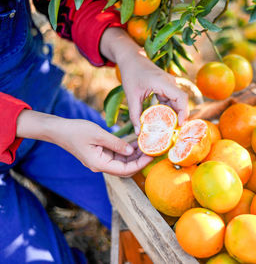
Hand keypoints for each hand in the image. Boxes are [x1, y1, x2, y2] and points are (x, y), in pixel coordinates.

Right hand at [16, 110, 152, 175]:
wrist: (59, 130)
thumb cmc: (76, 131)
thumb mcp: (98, 134)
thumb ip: (116, 144)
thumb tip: (131, 151)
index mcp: (99, 164)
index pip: (125, 170)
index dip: (140, 164)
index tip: (151, 156)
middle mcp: (101, 166)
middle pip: (125, 169)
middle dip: (139, 161)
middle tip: (152, 150)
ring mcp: (100, 160)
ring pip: (122, 162)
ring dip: (134, 155)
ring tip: (146, 145)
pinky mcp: (100, 154)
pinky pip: (116, 156)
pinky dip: (126, 151)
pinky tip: (135, 144)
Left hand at [100, 28, 188, 134]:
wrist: (131, 58)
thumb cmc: (131, 73)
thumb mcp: (131, 96)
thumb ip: (135, 114)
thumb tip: (137, 132)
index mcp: (163, 82)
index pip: (181, 97)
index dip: (183, 111)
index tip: (180, 124)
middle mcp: (170, 83)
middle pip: (181, 102)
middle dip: (180, 116)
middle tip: (175, 132)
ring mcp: (170, 84)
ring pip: (177, 102)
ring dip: (175, 114)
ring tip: (170, 129)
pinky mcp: (167, 87)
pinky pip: (172, 100)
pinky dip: (170, 110)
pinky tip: (165, 120)